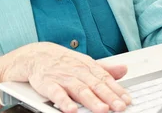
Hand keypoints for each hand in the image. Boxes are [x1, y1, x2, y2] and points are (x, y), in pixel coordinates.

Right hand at [1, 42, 131, 112]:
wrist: (35, 55)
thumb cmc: (62, 62)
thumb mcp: (84, 63)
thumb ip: (104, 69)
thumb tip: (124, 70)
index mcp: (87, 66)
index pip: (105, 79)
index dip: (117, 90)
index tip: (127, 100)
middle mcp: (77, 71)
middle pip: (95, 85)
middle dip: (109, 97)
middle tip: (119, 107)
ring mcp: (62, 77)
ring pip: (79, 89)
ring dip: (91, 100)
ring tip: (102, 110)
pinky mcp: (47, 83)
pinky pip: (57, 93)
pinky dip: (64, 102)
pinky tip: (72, 110)